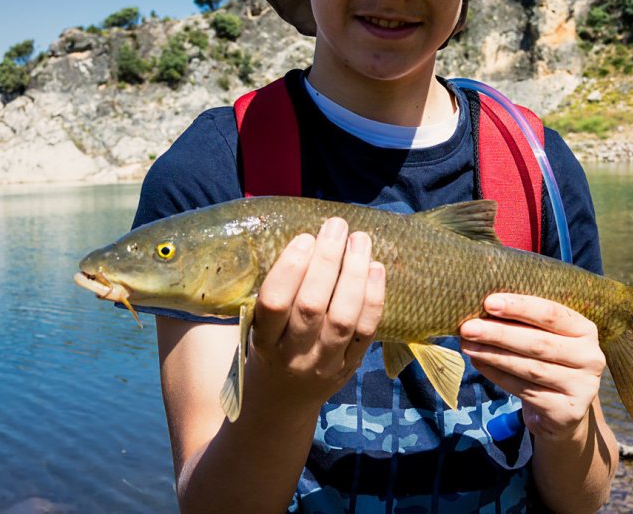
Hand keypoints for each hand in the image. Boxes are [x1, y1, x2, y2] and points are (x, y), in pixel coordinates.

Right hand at [247, 217, 384, 409]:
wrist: (279, 405)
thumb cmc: (267, 351)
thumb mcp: (256, 327)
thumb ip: (275, 293)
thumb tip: (308, 239)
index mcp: (262, 341)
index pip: (275, 303)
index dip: (291, 268)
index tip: (304, 238)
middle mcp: (293, 355)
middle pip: (312, 306)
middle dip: (327, 260)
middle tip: (336, 227)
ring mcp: (324, 364)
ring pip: (343, 318)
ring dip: (354, 273)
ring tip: (360, 240)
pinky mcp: (350, 368)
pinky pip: (366, 331)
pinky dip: (373, 297)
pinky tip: (375, 268)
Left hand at [459, 293, 605, 441]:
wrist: (563, 412)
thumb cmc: (549, 362)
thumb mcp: (547, 338)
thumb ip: (524, 323)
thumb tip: (483, 309)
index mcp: (586, 330)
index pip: (552, 313)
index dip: (520, 307)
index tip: (488, 302)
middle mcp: (590, 357)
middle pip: (538, 342)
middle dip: (499, 333)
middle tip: (468, 327)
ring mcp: (582, 387)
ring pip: (530, 368)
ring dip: (494, 355)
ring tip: (468, 345)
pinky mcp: (567, 411)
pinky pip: (524, 390)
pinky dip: (497, 375)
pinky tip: (479, 363)